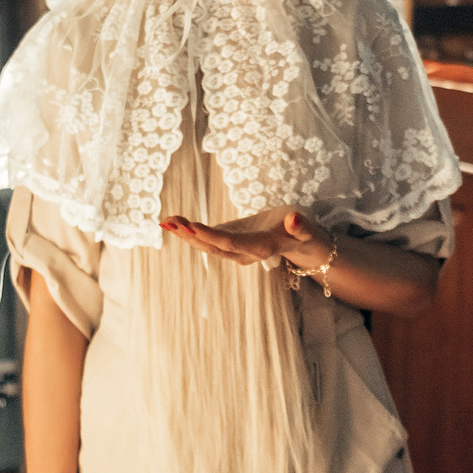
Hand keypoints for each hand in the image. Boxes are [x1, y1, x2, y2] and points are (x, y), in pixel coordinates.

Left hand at [159, 209, 330, 272]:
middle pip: (213, 247)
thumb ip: (300, 226)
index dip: (210, 235)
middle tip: (169, 223)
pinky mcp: (230, 244)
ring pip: (206, 245)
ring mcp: (235, 251)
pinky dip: (190, 231)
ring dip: (185, 234)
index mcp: (260, 247)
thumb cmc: (303, 232)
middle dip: (190, 235)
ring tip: (166, 221)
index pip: (231, 242)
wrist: (299, 243)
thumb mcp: (306, 228)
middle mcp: (244, 254)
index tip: (191, 226)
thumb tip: (294, 219)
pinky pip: (207, 240)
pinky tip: (174, 222)